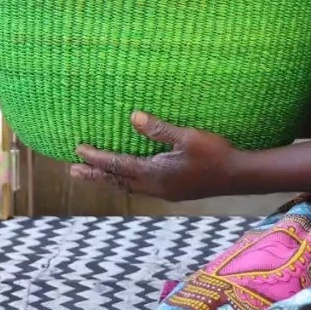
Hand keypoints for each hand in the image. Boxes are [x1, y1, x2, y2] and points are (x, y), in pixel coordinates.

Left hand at [71, 112, 242, 201]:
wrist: (238, 176)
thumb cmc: (215, 153)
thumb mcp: (187, 137)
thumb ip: (159, 129)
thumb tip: (133, 117)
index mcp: (155, 173)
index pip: (118, 165)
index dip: (96, 158)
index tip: (78, 150)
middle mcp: (155, 187)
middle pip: (117, 181)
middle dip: (95, 175)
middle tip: (72, 171)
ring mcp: (164, 192)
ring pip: (128, 187)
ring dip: (109, 179)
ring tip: (94, 174)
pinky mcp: (173, 192)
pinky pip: (140, 188)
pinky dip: (126, 182)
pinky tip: (128, 177)